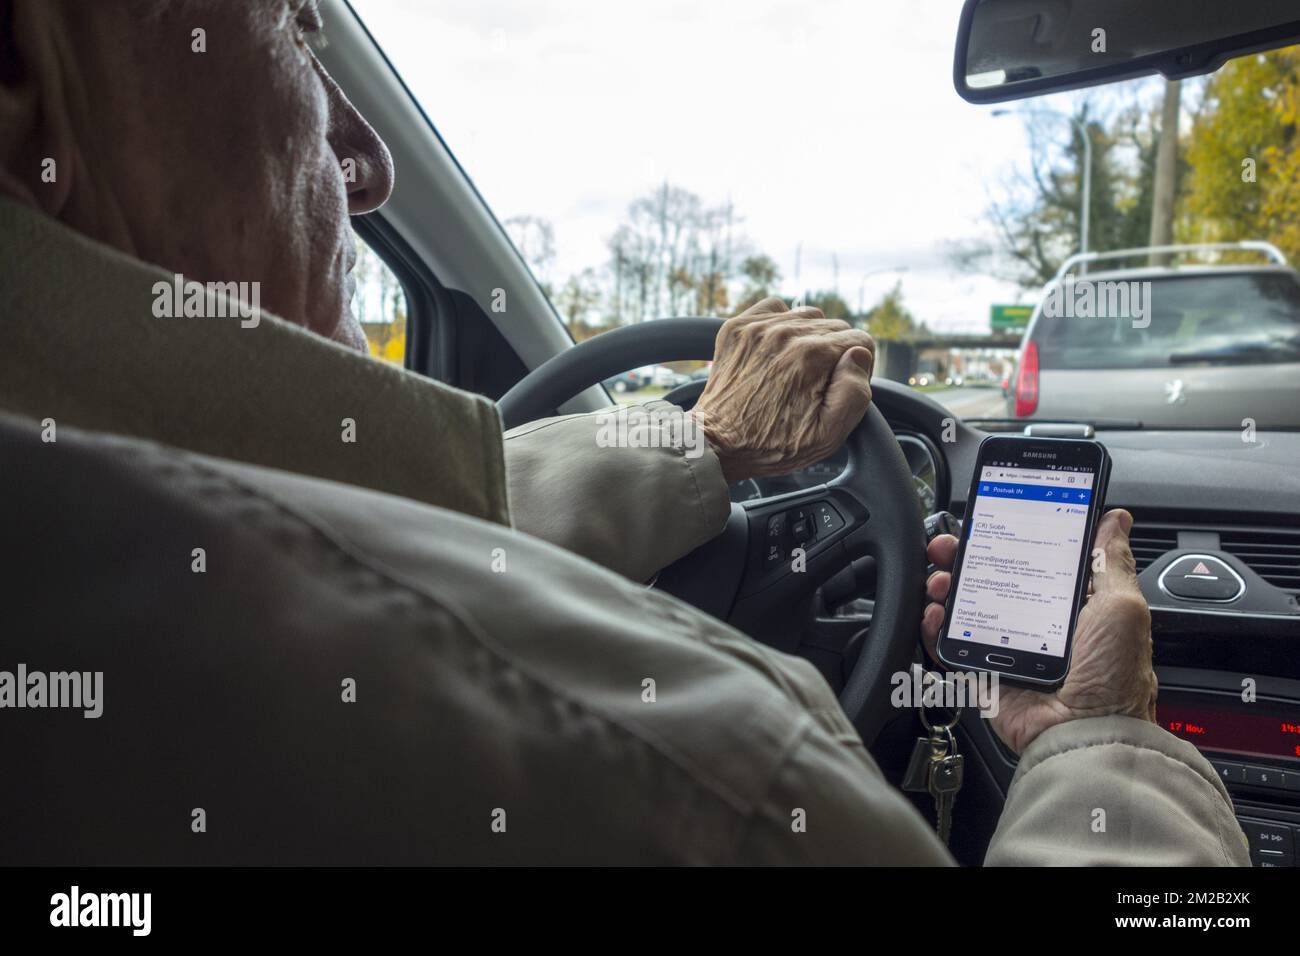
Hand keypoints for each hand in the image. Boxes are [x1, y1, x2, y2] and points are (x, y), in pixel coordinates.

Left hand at [687, 298, 874, 484]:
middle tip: (817, 384)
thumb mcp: (828, 435)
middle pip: (836, 327)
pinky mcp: (737, 328)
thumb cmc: (771, 445)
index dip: (858, 368)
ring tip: (797, 368)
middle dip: (835, 354)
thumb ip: (855, 393)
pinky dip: (781, 323)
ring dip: (810, 337)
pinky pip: (775, 308)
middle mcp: (785, 334)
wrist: (717, 444)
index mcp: (811, 356)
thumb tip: (859, 355)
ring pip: (808, 315)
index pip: (861, 341)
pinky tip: (778, 349)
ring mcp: (758, 328)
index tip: (839, 387)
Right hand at [920, 509, 1157, 753]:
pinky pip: (950, 646)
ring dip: (947, 586)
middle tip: (948, 546)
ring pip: (964, 607)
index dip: (1005, 537)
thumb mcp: (1122, 606)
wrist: (1088, 733)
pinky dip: (935, 627)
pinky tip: (936, 612)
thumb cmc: (1115, 675)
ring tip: (941, 579)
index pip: (1029, 559)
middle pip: (989, 578)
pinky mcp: (984, 673)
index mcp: (1069, 605)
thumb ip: (1111, 562)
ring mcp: (1006, 648)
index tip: (988, 521)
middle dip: (964, 556)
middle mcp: (1034, 623)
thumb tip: (1116, 520)